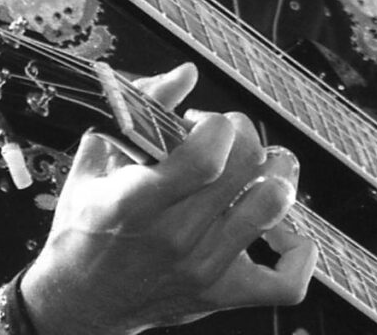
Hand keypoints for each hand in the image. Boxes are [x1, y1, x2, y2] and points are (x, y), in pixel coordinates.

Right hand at [19, 63, 316, 334]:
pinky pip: (286, 281)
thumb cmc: (84, 230)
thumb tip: (184, 75)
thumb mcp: (95, 162)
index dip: (217, 125)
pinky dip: (298, 252)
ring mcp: (203, 268)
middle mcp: (175, 236)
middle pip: (247, 168)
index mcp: (137, 201)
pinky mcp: (222, 294)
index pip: (206, 156)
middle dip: (244, 135)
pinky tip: (283, 230)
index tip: (202, 122)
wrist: (79, 302)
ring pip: (272, 207)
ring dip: (276, 175)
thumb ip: (139, 110)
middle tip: (227, 137)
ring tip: (259, 170)